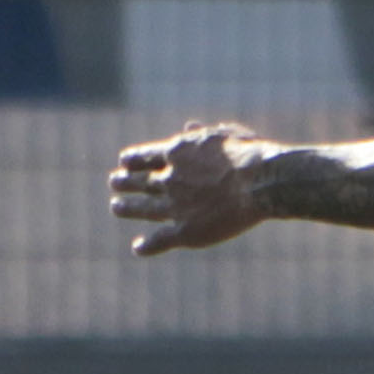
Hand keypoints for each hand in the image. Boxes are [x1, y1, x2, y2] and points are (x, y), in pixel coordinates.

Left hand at [110, 122, 275, 256]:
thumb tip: (188, 126)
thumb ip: (203, 133)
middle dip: (125, 182)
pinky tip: (138, 247)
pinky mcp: (186, 231)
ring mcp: (175, 206)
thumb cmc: (249, 154)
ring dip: (128, 208)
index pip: (145, 156)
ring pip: (144, 209)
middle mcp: (170, 179)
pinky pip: (161, 240)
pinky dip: (148, 245)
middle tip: (114, 182)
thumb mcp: (226, 134)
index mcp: (177, 153)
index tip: (124, 162)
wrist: (259, 181)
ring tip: (115, 207)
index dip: (133, 159)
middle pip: (140, 181)